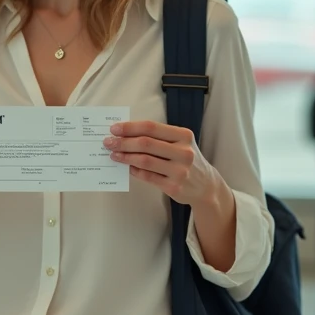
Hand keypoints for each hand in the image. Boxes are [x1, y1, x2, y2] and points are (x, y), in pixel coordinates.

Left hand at [103, 121, 227, 210]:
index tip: (114, 128)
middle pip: (146, 143)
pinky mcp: (174, 187)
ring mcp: (179, 171)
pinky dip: (134, 171)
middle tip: (108, 142)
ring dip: (125, 157)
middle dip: (123, 142)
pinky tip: (127, 167)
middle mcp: (183, 152)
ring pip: (145, 160)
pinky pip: (147, 177)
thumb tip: (126, 134)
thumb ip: (159, 137)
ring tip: (114, 155)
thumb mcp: (181, 143)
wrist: (206, 186)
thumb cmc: (186, 160)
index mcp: (184, 135)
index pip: (151, 127)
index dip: (130, 127)